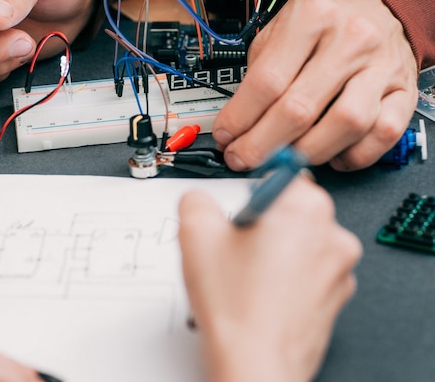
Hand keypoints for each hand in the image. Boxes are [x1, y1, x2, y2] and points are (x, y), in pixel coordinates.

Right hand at [178, 177, 361, 381]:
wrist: (256, 363)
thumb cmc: (237, 307)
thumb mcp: (195, 235)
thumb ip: (195, 200)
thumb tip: (199, 198)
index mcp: (305, 207)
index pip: (279, 172)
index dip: (250, 187)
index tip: (241, 201)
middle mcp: (332, 233)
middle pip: (288, 208)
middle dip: (260, 222)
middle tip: (233, 246)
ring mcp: (339, 269)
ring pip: (298, 241)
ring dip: (273, 249)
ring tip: (243, 274)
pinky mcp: (335, 296)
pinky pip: (307, 271)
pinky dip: (286, 275)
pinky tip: (258, 291)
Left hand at [212, 0, 417, 171]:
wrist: (375, 4)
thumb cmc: (321, 23)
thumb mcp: (277, 31)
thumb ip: (256, 76)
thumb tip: (234, 128)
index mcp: (311, 18)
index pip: (267, 82)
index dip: (240, 119)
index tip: (226, 138)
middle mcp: (350, 40)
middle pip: (300, 110)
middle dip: (263, 146)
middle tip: (245, 158)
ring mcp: (380, 67)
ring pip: (345, 125)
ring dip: (307, 154)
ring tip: (285, 160)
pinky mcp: (403, 91)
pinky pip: (383, 134)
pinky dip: (355, 155)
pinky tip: (332, 157)